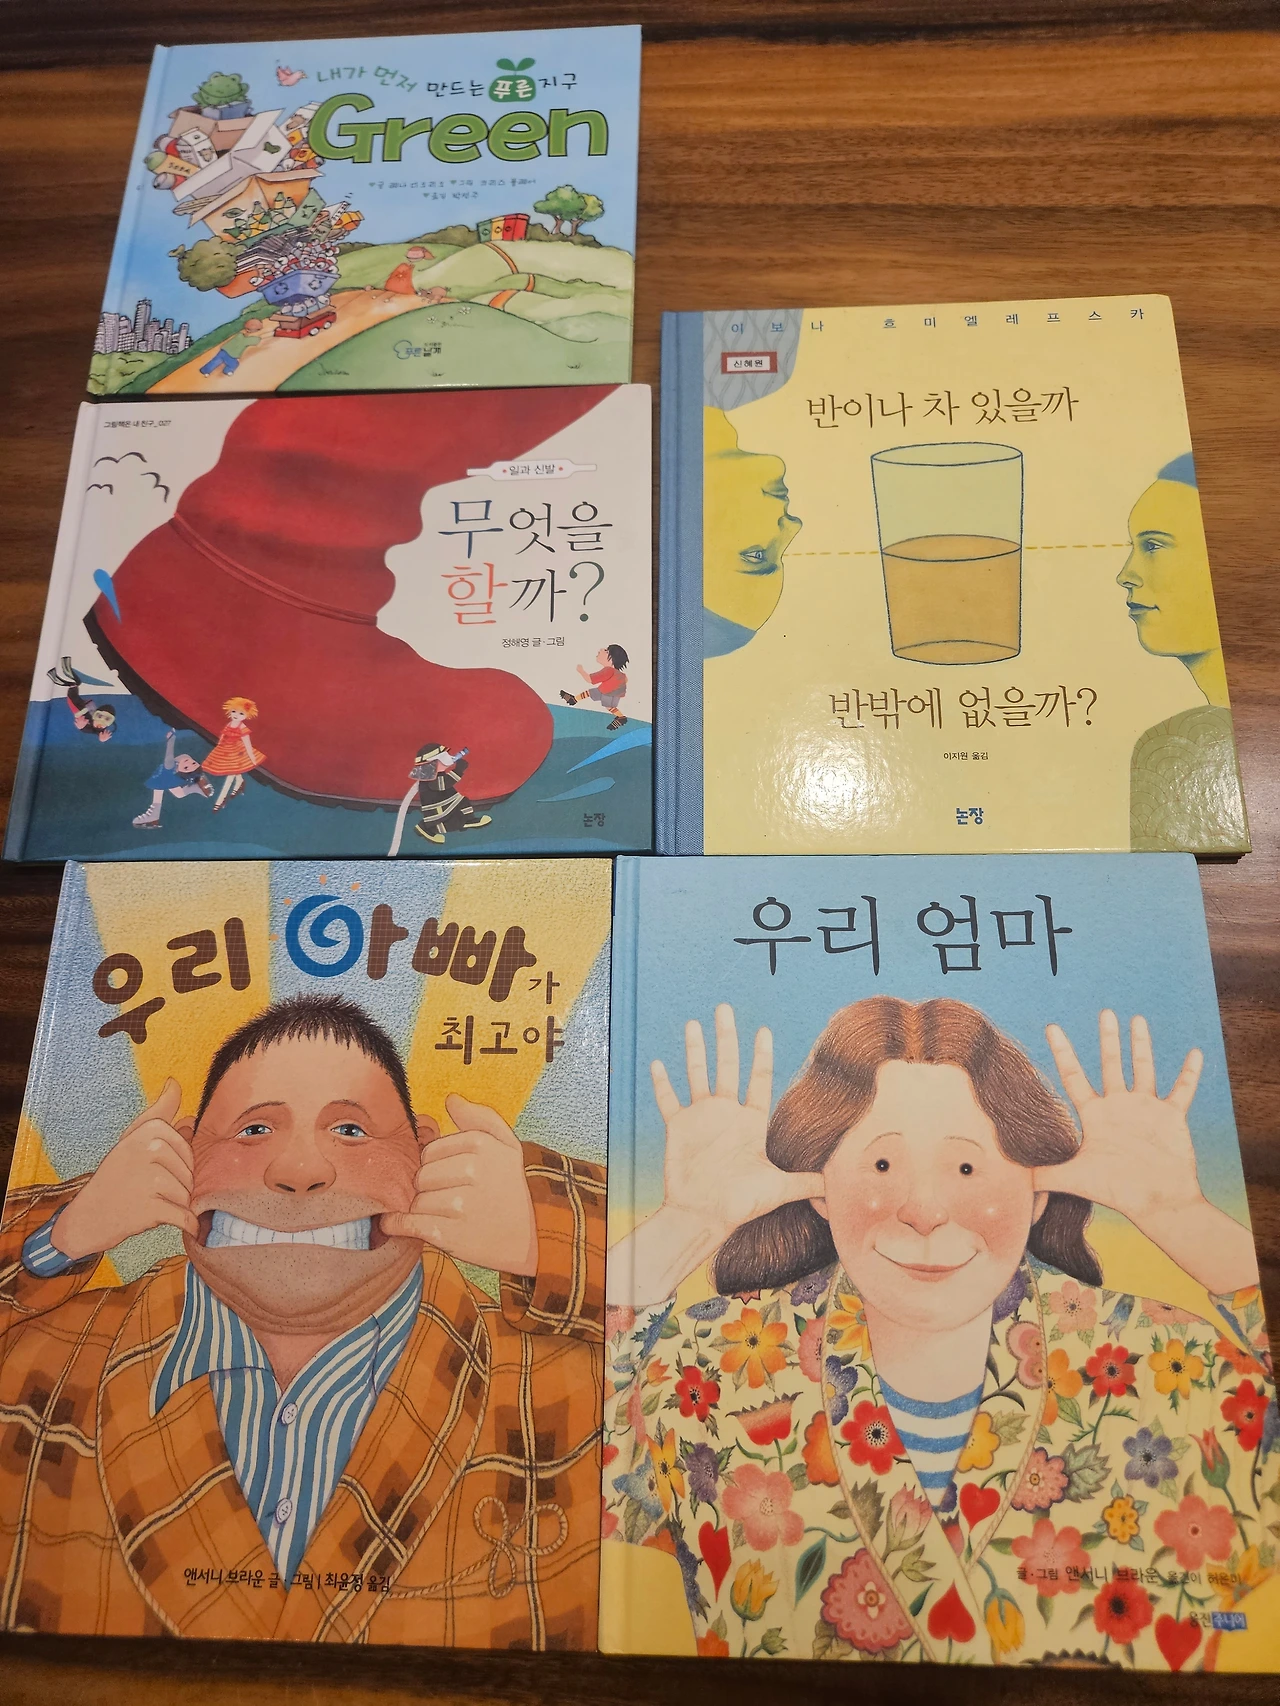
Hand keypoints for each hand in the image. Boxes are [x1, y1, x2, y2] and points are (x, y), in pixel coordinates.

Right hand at [52, 1079, 196, 1260]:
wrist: (86, 1218)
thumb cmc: (114, 1177)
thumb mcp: (131, 1140)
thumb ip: (158, 1114)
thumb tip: (174, 1084)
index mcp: (149, 1129)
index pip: (188, 1150)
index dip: (179, 1166)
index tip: (154, 1172)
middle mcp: (150, 1148)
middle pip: (191, 1173)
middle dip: (179, 1188)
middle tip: (148, 1192)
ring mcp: (150, 1178)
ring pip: (189, 1195)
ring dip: (177, 1207)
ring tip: (151, 1205)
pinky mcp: (151, 1207)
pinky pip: (186, 1216)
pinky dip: (188, 1225)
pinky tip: (184, 1226)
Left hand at [380, 1095, 536, 1275]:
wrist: (527, 1239)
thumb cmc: (510, 1190)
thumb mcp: (508, 1147)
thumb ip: (481, 1118)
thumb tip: (451, 1099)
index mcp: (481, 1144)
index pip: (430, 1150)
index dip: (434, 1165)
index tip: (446, 1176)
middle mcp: (471, 1171)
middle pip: (420, 1175)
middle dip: (427, 1187)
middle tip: (444, 1197)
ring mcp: (459, 1203)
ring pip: (415, 1200)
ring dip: (419, 1209)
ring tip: (438, 1214)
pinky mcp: (448, 1233)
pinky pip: (407, 1223)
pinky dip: (397, 1224)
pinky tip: (398, 1223)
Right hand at [651, 1003, 823, 1249]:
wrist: (703, 1217)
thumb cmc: (740, 1204)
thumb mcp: (778, 1188)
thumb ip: (806, 1182)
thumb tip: (839, 1187)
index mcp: (750, 1122)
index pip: (758, 1079)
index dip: (761, 1055)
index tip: (763, 1030)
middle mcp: (726, 1114)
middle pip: (727, 1066)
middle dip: (726, 1037)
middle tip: (725, 1008)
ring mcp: (701, 1119)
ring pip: (696, 1075)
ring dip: (695, 1050)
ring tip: (693, 1024)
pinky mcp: (678, 1128)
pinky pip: (668, 1100)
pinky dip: (661, 1083)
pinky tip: (656, 1063)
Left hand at [1036, 1010, 1203, 1227]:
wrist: (1156, 1204)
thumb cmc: (1116, 1192)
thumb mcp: (1073, 1178)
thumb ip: (1042, 1175)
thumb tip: (1009, 1179)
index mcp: (1094, 1115)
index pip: (1073, 1076)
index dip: (1063, 1052)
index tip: (1052, 1026)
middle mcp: (1118, 1107)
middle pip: (1110, 1064)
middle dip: (1107, 1038)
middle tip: (1105, 1011)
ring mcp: (1145, 1110)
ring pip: (1143, 1069)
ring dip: (1141, 1045)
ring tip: (1137, 1019)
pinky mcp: (1171, 1117)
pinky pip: (1182, 1089)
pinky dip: (1189, 1072)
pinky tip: (1196, 1053)